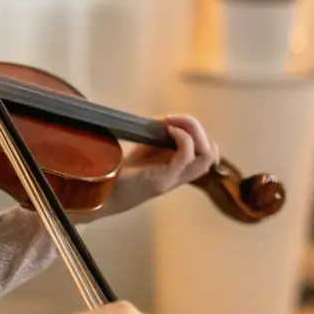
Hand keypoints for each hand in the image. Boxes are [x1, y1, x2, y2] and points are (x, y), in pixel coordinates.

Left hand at [85, 114, 219, 220]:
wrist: (102, 193)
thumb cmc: (120, 173)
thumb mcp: (144, 150)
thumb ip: (159, 137)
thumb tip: (168, 121)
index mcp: (178, 169)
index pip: (208, 152)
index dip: (201, 134)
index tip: (178, 123)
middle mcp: (180, 175)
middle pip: (211, 152)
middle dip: (199, 129)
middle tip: (177, 120)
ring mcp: (173, 178)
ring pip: (206, 156)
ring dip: (194, 132)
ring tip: (174, 124)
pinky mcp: (162, 179)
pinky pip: (186, 156)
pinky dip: (183, 137)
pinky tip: (168, 129)